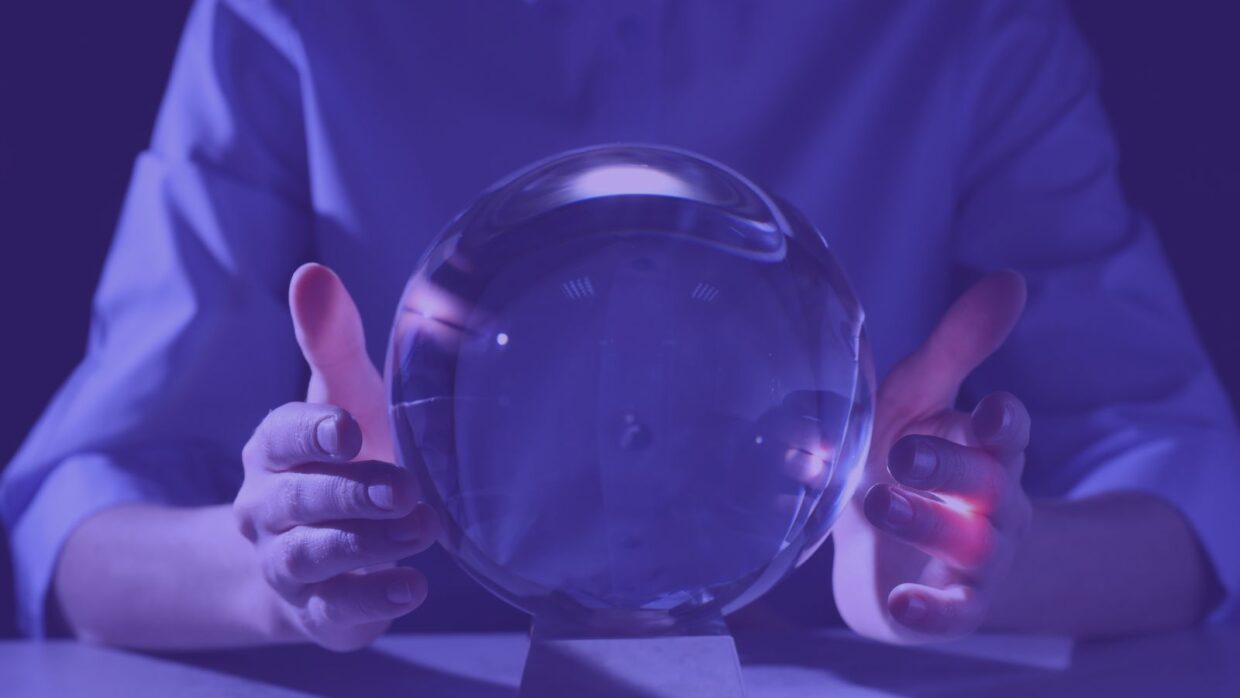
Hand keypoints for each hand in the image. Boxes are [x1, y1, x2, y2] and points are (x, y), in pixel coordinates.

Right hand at [234, 264, 437, 650]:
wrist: (310, 554)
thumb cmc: (338, 458)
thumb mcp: (339, 398)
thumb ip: (329, 342)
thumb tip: (312, 272)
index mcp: (271, 450)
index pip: (278, 436)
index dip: (310, 435)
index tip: (349, 432)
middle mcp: (267, 508)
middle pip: (297, 501)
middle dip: (349, 495)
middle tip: (406, 488)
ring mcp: (287, 564)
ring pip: (311, 558)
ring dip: (366, 545)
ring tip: (423, 529)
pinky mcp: (317, 610)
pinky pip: (334, 611)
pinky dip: (371, 601)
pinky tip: (412, 587)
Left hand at [832, 272, 1032, 641]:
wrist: (882, 552)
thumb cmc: (903, 458)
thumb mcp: (919, 398)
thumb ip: (958, 346)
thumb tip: (1013, 279)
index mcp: (984, 447)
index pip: (1009, 432)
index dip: (1003, 423)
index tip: (989, 411)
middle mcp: (992, 501)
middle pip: (987, 484)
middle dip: (950, 467)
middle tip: (901, 454)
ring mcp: (975, 557)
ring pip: (969, 543)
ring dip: (927, 523)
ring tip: (875, 504)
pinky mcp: (951, 604)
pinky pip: (951, 613)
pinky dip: (931, 611)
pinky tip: (902, 605)